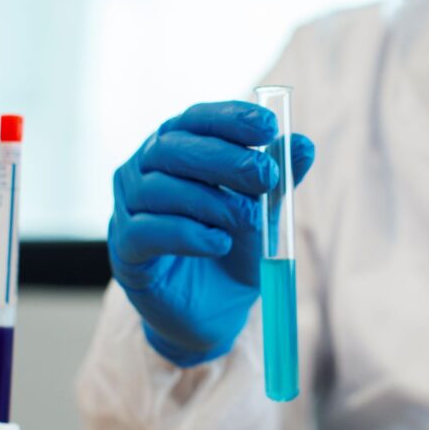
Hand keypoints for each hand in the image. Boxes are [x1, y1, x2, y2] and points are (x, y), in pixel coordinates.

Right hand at [109, 101, 314, 366]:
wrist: (214, 311)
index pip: (196, 119)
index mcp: (176, 148)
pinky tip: (219, 243)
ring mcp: (127, 208)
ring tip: (248, 219)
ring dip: (211, 201)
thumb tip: (304, 145)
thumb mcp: (264, 213)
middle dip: (225, 158)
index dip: (229, 118)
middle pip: (173, 148)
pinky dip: (187, 234)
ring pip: (158, 188)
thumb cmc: (234, 248)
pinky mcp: (124, 250)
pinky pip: (145, 231)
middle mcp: (143, 170)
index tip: (268, 126)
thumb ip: (279, 182)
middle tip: (265, 175)